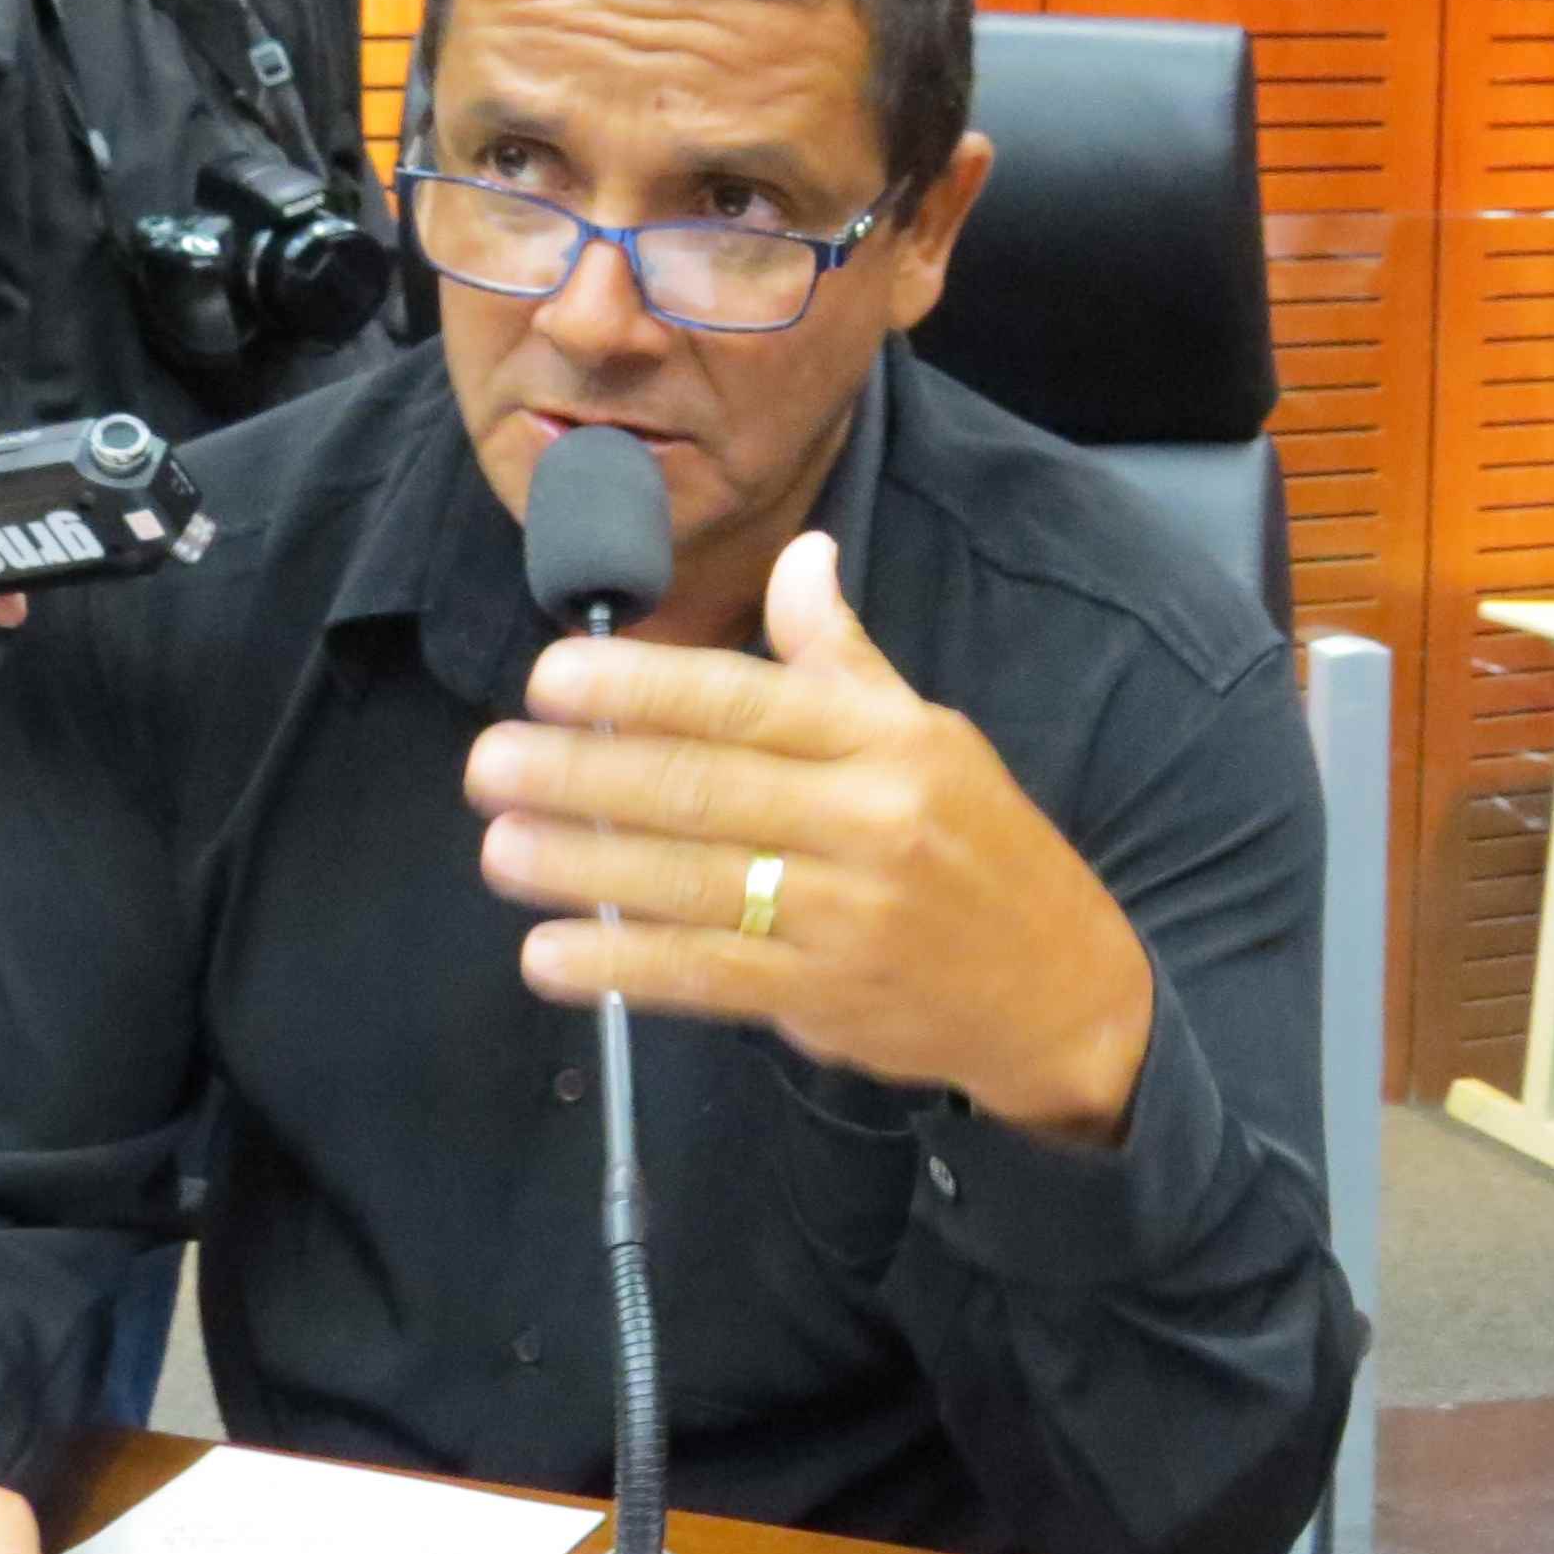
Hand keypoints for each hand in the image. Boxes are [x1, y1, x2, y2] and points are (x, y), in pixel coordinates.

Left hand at [465, 530, 1156, 1137]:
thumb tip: (801, 555)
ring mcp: (848, 915)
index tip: (551, 678)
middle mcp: (870, 820)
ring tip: (500, 849)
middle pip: (706, 788)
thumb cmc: (981, 850)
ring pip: (695, 883)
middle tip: (489, 763)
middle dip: (586, 775)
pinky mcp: (828, 998)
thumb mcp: (930, 737)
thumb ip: (844, 659)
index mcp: (888, 741)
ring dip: (585, 868)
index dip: (643, 688)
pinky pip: (708, 976)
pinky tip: (552, 956)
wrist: (1064, 992)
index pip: (747, 700)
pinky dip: (625, 966)